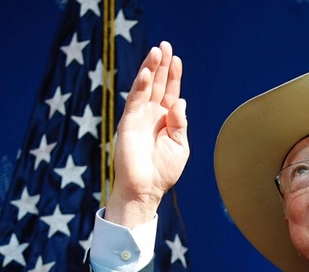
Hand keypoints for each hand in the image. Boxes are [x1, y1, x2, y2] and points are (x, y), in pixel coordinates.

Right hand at [106, 41, 189, 226]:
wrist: (146, 188)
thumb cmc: (163, 170)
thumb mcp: (180, 146)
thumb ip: (180, 123)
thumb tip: (180, 101)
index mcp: (166, 120)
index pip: (171, 92)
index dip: (174, 75)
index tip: (177, 59)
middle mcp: (152, 115)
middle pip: (158, 84)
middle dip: (162, 65)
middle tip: (165, 45)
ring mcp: (139, 117)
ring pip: (145, 88)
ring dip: (151, 69)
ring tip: (156, 51)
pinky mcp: (128, 122)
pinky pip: (135, 100)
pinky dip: (141, 86)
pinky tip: (147, 73)